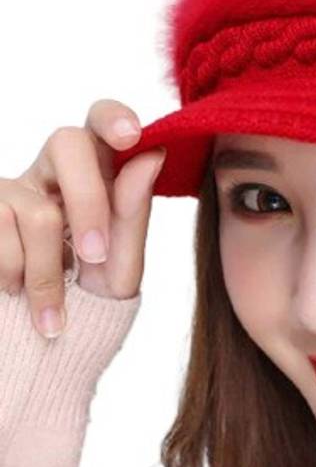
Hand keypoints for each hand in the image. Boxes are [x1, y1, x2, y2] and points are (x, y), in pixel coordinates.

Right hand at [0, 99, 165, 337]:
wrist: (36, 350)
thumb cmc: (85, 302)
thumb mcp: (119, 267)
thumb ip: (133, 214)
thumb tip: (151, 155)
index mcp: (95, 176)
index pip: (101, 123)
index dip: (113, 116)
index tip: (132, 135)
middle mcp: (49, 172)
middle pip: (67, 142)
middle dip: (89, 202)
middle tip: (96, 257)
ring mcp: (8, 191)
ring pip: (37, 209)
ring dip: (48, 273)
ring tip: (51, 308)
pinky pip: (1, 232)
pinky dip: (16, 277)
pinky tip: (14, 291)